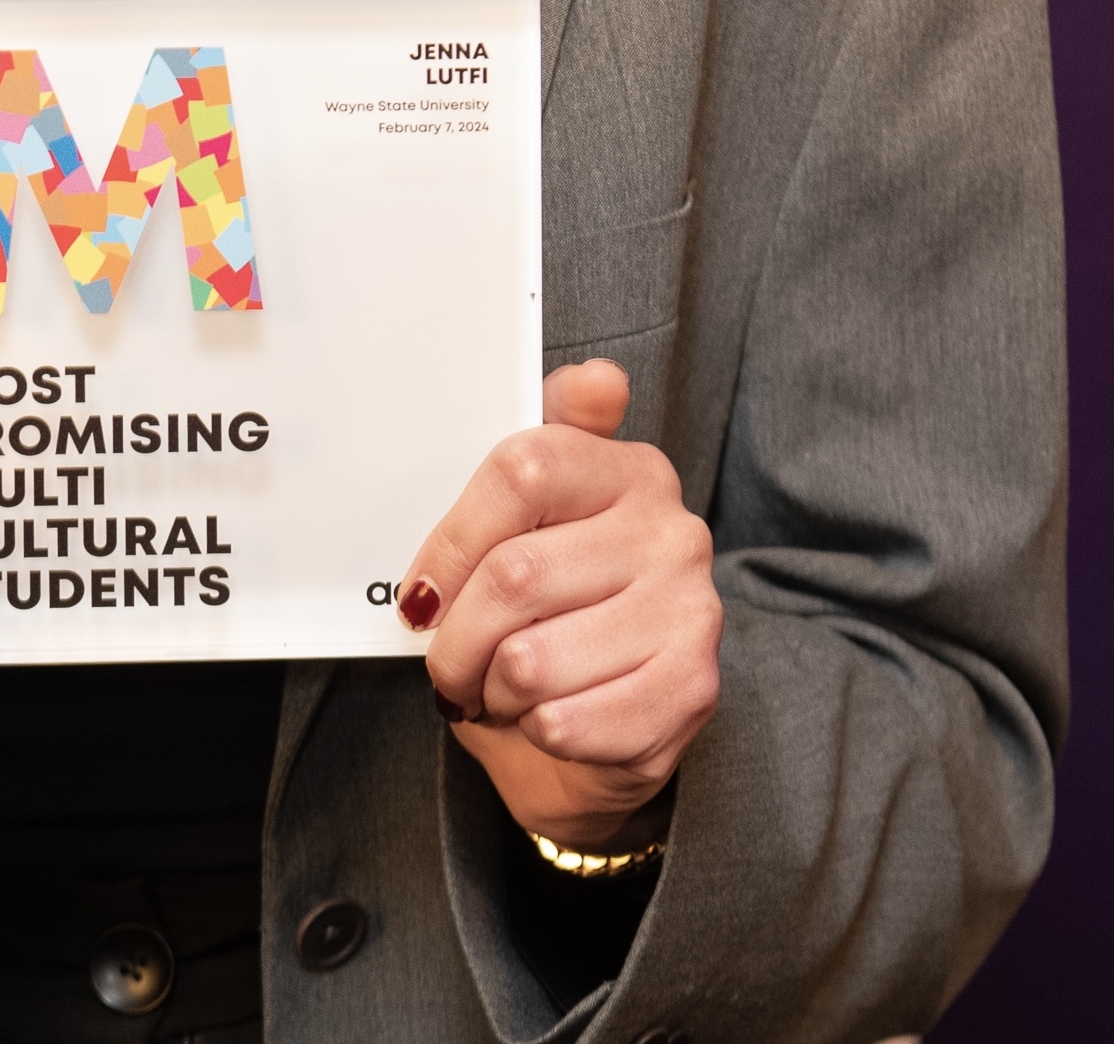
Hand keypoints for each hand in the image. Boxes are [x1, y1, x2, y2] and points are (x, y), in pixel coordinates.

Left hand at [399, 361, 720, 849]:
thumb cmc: (554, 617)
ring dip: (492, 690)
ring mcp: (690, 611)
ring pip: (530, 659)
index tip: (422, 592)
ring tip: (500, 688)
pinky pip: (567, 720)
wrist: (604, 735)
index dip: (451, 541)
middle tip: (450, 661)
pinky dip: (534, 731)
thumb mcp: (531, 527)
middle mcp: (672, 531)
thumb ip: (535, 457)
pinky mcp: (692, 691)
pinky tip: (544, 719)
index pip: (520, 471)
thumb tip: (600, 379)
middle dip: (457, 638)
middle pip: (514, 575)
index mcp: (629, 469)